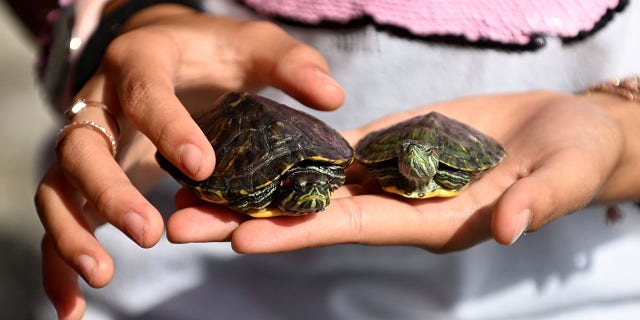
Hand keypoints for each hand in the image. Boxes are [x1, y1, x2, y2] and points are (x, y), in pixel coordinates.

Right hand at [34, 7, 343, 319]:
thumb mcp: (255, 46)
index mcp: (142, 61)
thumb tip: (331, 97)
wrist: (167, 51)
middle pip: (83, 146)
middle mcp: (101, 102)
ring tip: (102, 277)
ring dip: (72, 234)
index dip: (168, 127)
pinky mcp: (86, 176)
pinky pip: (61, 217)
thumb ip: (291, 65)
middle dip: (110, 190)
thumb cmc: (214, 53)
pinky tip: (75, 307)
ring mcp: (88, 142)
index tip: (203, 167)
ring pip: (58, 186)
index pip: (145, 91)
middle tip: (151, 232)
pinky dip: (59, 261)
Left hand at [168, 91, 639, 252]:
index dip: (298, 233)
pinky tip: (252, 145)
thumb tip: (505, 228)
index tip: (242, 238)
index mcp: (429, 220)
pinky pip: (335, 146)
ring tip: (197, 182)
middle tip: (181, 220)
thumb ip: (532, 204)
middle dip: (248, 216)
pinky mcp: (393, 141)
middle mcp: (397, 202)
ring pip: (311, 179)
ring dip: (256, 181)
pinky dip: (293, 147)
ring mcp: (390, 172)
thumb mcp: (561, 180)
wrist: (567, 133)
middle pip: (311, 211)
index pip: (352, 229)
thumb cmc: (571, 161)